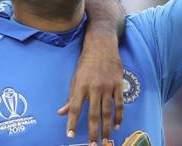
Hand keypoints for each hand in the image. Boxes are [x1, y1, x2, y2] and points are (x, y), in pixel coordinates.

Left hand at [59, 0, 125, 144]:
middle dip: (93, 131)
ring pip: (107, 112)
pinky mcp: (118, 85)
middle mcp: (94, 88)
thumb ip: (70, 97)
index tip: (70, 135)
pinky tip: (117, 125)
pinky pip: (119, 104)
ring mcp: (107, 87)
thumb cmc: (86, 62)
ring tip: (105, 140)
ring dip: (106, 128)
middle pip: (93, 114)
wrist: (101, 45)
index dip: (72, 122)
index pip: (74, 108)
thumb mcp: (75, 78)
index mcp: (80, 86)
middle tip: (93, 145)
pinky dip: (119, 116)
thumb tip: (61, 112)